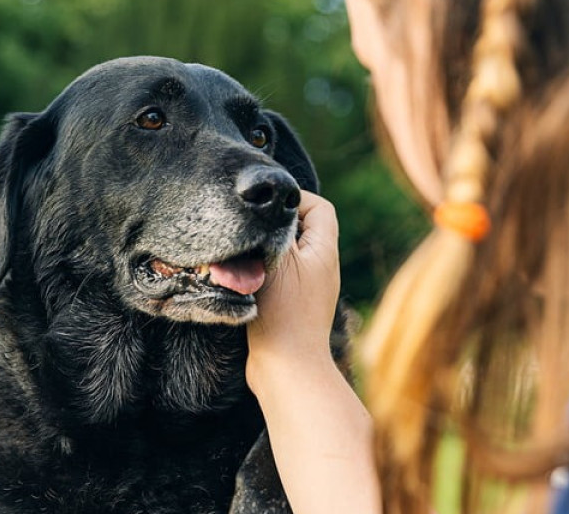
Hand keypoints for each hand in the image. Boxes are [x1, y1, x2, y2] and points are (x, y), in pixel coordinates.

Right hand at [248, 190, 341, 390]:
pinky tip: (243, 280)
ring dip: (265, 250)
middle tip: (250, 229)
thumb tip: (270, 206)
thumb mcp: (278, 259)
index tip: (265, 207)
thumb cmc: (283, 312)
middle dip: (275, 225)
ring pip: (288, 253)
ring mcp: (309, 288)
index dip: (294, 199)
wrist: (287, 369)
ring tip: (244, 256)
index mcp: (324, 250)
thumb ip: (276, 228)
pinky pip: (280, 277)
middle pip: (302, 229)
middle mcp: (322, 267)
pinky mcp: (294, 307)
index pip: (319, 207)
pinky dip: (263, 273)